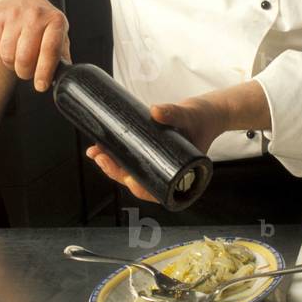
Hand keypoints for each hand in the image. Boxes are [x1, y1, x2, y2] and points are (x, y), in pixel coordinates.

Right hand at [0, 0, 70, 90]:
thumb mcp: (58, 32)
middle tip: (27, 71)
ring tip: (19, 56)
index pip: (50, 51)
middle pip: (25, 58)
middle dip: (25, 72)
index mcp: (55, 21)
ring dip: (12, 64)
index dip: (44, 72)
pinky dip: (1, 51)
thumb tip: (64, 75)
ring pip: (8, 55)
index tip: (40, 85)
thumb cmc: (42, 18)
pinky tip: (10, 43)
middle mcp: (36, 15)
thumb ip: (61, 54)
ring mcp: (15, 14)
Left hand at [86, 94, 228, 202]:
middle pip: (137, 182)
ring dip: (111, 163)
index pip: (156, 191)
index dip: (139, 187)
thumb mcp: (190, 116)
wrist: (207, 112)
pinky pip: (131, 158)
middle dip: (116, 172)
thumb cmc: (203, 119)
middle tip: (100, 157)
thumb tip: (155, 110)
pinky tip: (102, 147)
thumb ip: (174, 113)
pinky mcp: (149, 153)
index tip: (127, 179)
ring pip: (130, 171)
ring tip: (95, 151)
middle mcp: (165, 174)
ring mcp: (156, 164)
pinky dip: (116, 154)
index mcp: (180, 177)